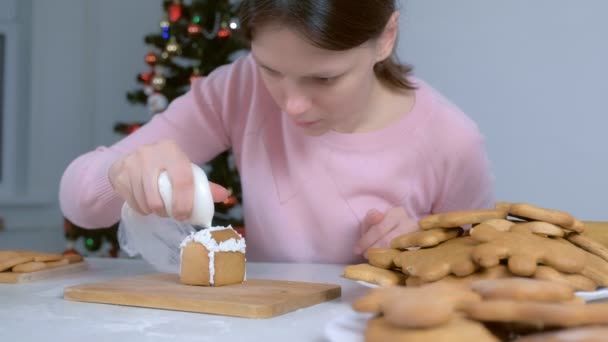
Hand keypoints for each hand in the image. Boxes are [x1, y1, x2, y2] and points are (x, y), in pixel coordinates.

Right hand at [108, 139, 227, 219]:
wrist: (131, 159)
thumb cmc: (166, 167)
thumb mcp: (183, 169)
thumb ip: (203, 184)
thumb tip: (224, 196)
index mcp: (171, 149)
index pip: (182, 179)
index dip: (185, 202)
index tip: (184, 216)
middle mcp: (149, 153)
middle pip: (158, 194)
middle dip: (166, 212)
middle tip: (171, 215)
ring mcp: (130, 163)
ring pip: (144, 201)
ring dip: (153, 212)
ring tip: (159, 209)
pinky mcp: (118, 173)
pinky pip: (131, 202)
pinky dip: (140, 209)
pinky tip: (145, 204)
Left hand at [354, 207, 417, 257]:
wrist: (403, 231)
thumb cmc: (384, 226)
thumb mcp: (374, 220)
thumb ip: (371, 219)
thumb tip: (377, 216)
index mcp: (397, 213)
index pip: (380, 228)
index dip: (366, 241)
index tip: (357, 250)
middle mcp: (410, 223)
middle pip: (388, 241)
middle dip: (373, 250)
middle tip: (365, 256)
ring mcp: (417, 236)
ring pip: (396, 250)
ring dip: (382, 256)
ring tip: (373, 259)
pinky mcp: (420, 249)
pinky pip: (404, 257)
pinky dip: (392, 261)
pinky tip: (384, 262)